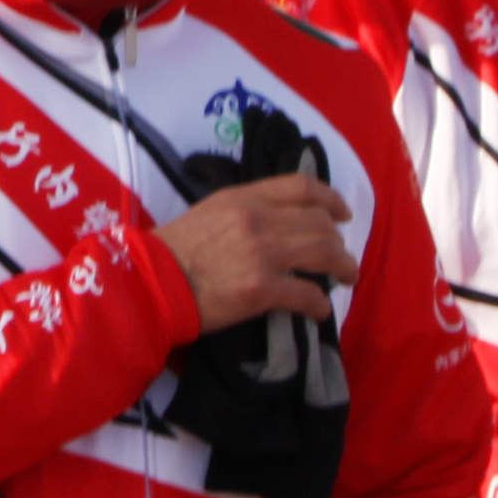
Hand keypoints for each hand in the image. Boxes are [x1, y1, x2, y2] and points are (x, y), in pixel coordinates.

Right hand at [161, 170, 355, 333]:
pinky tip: (320, 310)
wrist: (152, 281)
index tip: (342, 214)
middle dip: (338, 242)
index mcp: (245, 198)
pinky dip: (319, 304)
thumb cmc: (175, 248)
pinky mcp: (261, 290)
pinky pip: (306, 295)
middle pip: (320, 224)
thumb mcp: (210, 211)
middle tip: (342, 258)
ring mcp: (262, 255)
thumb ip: (244, 210)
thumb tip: (276, 221)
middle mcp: (259, 220)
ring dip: (342, 268)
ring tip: (345, 278)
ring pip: (324, 254)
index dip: (330, 200)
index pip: (302, 187)